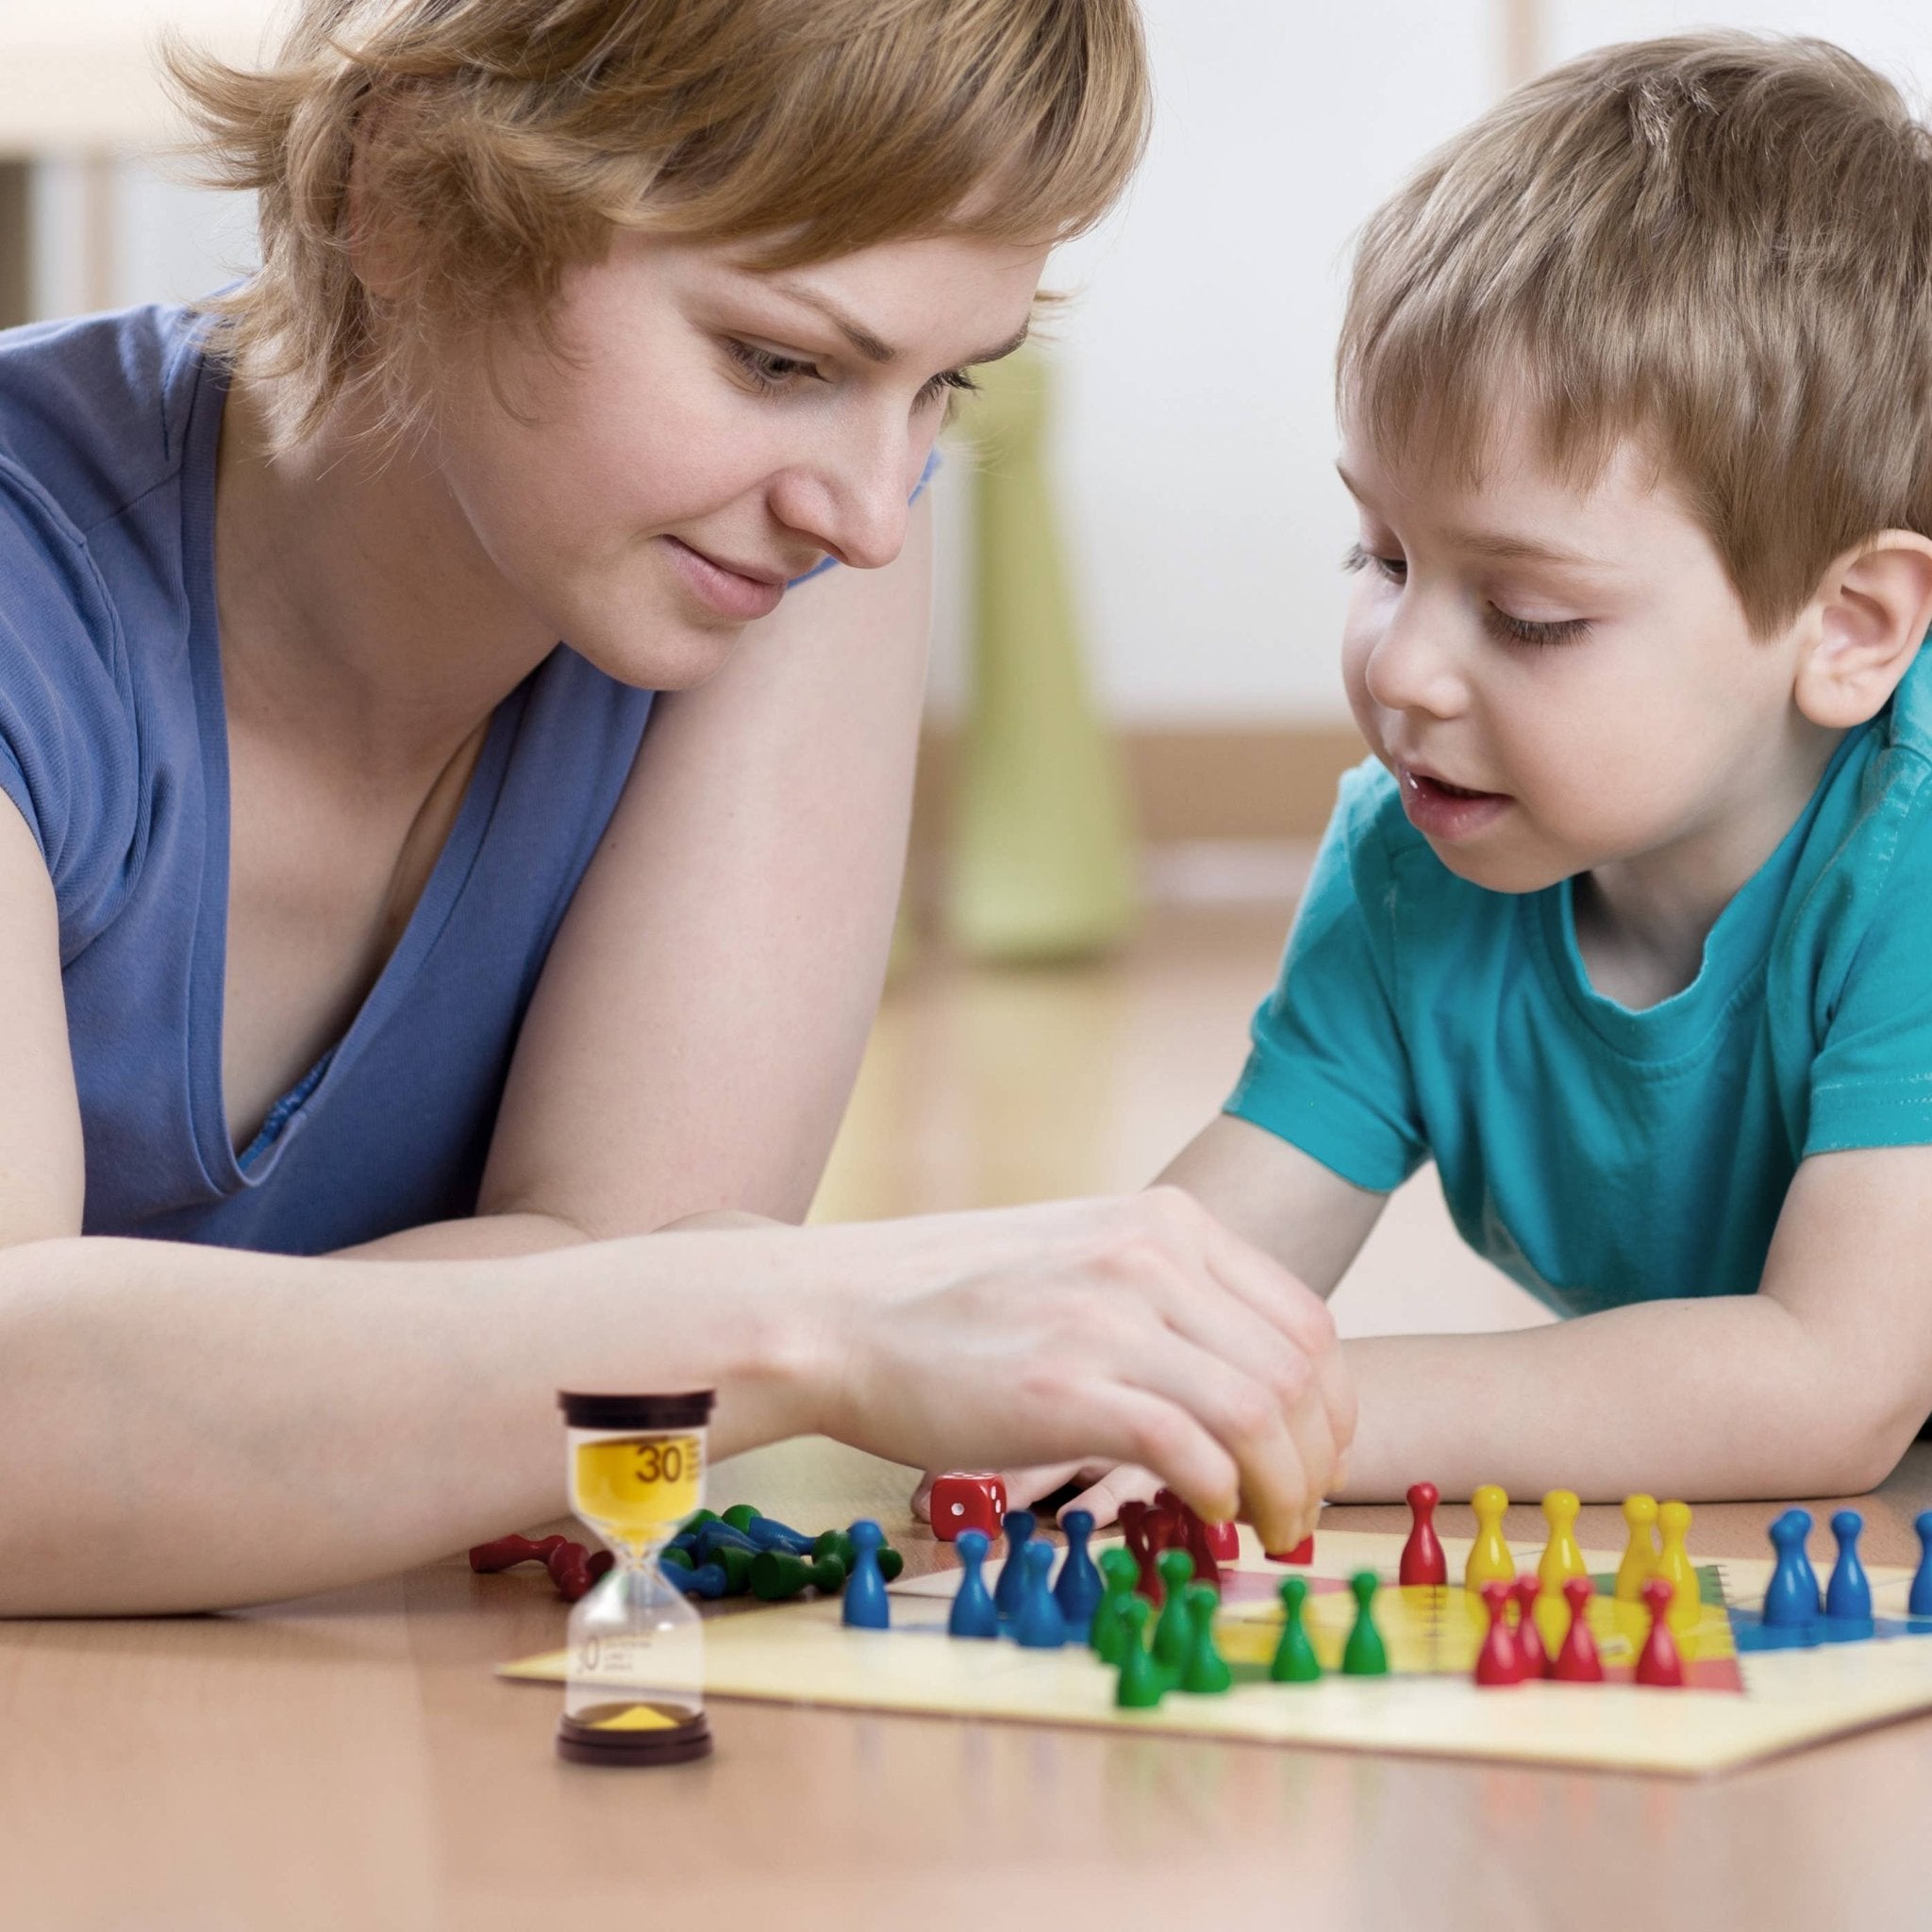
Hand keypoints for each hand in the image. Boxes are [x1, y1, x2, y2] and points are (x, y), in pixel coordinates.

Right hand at [812, 1188, 1353, 1553]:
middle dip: (1316, 1462)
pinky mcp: (1063, 1386)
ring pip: (1259, 1414)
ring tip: (1265, 1529)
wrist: (837, 1313)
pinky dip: (1220, 1495)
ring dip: (1282, 1491)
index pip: (1305, 1322)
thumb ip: (1163, 1299)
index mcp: (1164, 1223)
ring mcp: (1106, 1317)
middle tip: (1297, 1515)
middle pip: (1296, 1373)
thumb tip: (1245, 1385)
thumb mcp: (1080, 1260)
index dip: (1331, 1410)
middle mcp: (1148, 1257)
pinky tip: (1206, 1515)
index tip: (1315, 1461)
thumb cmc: (951, 1305)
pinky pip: (1192, 1450)